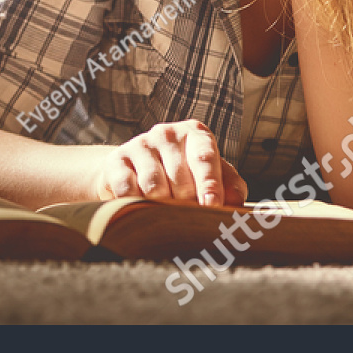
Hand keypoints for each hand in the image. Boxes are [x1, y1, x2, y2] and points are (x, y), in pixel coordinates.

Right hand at [92, 120, 246, 205]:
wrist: (134, 170)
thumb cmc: (182, 176)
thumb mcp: (209, 176)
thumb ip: (228, 186)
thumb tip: (236, 204)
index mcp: (195, 135)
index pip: (204, 158)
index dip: (209, 183)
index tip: (212, 205)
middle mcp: (167, 134)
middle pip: (180, 178)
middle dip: (186, 204)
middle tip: (187, 219)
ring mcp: (140, 144)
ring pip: (154, 186)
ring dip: (161, 206)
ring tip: (164, 214)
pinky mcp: (117, 160)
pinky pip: (128, 190)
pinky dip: (136, 205)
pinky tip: (141, 208)